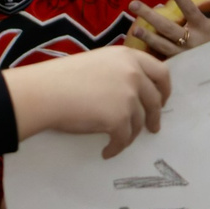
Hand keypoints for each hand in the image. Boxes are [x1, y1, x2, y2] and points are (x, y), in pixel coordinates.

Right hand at [2, 45, 170, 157]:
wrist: (45, 92)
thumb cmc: (62, 78)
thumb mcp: (98, 62)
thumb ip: (119, 71)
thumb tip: (133, 92)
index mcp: (128, 56)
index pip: (161, 72)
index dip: (164, 89)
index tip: (162, 100)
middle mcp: (133, 74)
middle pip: (155, 100)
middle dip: (155, 116)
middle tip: (153, 127)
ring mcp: (128, 96)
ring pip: (139, 122)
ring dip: (131, 135)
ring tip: (119, 141)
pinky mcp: (119, 118)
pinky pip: (124, 139)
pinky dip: (117, 147)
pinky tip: (107, 151)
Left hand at [127, 0, 209, 57]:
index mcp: (203, 29)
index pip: (191, 11)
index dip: (182, 0)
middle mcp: (191, 42)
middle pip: (168, 28)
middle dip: (150, 16)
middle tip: (133, 4)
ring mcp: (183, 54)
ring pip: (162, 45)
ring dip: (147, 37)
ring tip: (134, 29)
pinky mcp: (178, 64)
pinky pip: (162, 57)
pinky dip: (149, 53)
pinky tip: (136, 48)